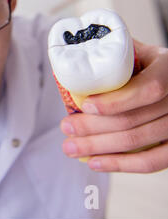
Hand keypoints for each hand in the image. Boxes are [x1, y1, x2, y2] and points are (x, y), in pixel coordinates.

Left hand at [60, 39, 167, 172]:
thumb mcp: (140, 52)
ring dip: (98, 147)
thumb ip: (114, 52)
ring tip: (70, 147)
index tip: (85, 106)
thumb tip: (73, 54)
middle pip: (133, 120)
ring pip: (137, 142)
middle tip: (66, 128)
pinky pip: (152, 162)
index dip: (114, 101)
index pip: (147, 89)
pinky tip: (95, 162)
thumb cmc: (152, 67)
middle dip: (92, 127)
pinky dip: (121, 165)